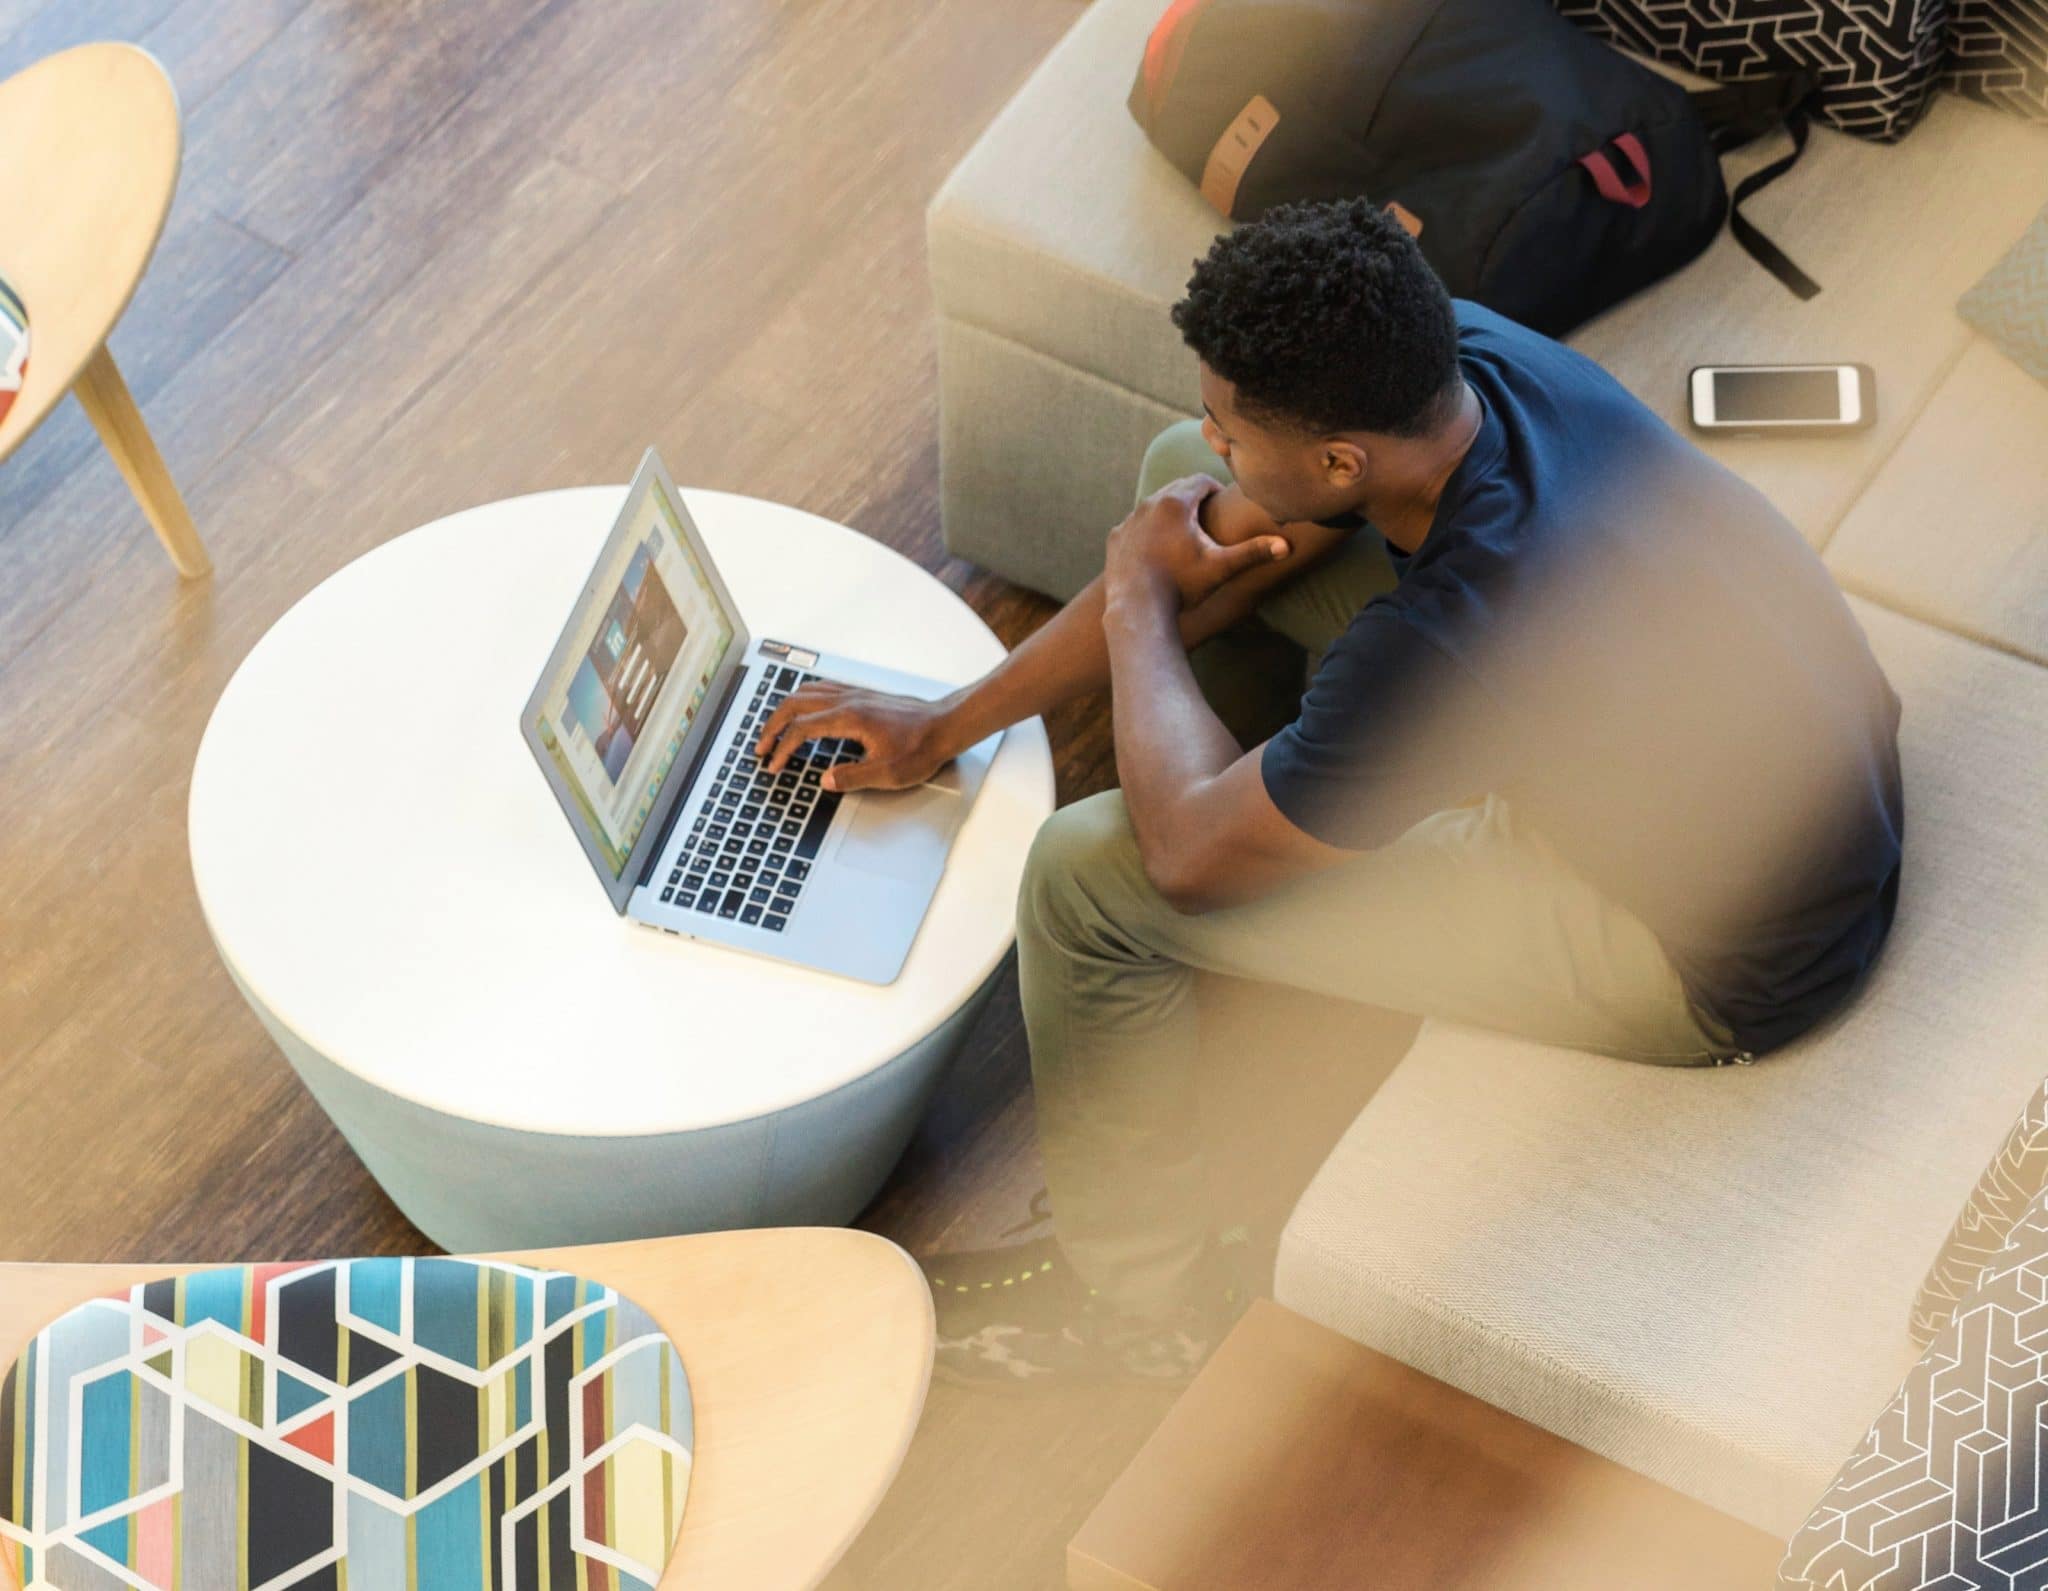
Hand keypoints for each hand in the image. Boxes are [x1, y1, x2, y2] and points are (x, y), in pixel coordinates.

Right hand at [753, 681, 955, 792]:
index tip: (772, 765)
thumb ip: (852, 777)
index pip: (802, 730)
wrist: (946, 725)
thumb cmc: (922, 747)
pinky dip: (802, 699)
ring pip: (806, 692)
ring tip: (774, 729)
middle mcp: (848, 700)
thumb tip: (824, 780)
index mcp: (849, 719)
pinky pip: (821, 689)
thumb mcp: (888, 774)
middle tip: (760, 746)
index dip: (782, 749)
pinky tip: (803, 710)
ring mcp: (854, 694)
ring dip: (784, 710)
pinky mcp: (862, 694)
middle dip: (772, 726)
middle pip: (795, 705)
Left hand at [1103, 475, 1290, 612]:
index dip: (1215, 489)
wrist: (1137, 608)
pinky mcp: (1116, 537)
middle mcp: (1149, 504)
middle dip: (1192, 498)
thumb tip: (1287, 546)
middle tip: (1206, 513)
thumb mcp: (1221, 567)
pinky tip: (1157, 546)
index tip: (1222, 501)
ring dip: (1169, 513)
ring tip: (1184, 531)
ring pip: (1153, 506)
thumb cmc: (1182, 586)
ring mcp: (1129, 520)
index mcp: (1176, 503)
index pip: (1200, 480)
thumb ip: (1253, 552)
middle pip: (1176, 489)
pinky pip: (1135, 524)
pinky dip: (1147, 530)